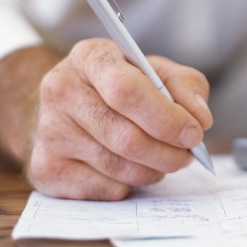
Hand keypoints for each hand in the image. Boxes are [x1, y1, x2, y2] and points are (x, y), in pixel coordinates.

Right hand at [0, 40, 211, 200]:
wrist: (66, 107)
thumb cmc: (120, 86)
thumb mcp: (156, 71)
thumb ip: (185, 86)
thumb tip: (200, 118)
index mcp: (90, 57)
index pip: (127, 90)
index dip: (166, 117)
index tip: (194, 132)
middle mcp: (61, 90)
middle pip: (125, 136)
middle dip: (168, 152)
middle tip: (188, 154)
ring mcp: (49, 132)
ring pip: (118, 167)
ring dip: (154, 170)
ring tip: (164, 159)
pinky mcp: (46, 169)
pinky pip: (105, 189)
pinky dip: (130, 185)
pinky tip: (132, 168)